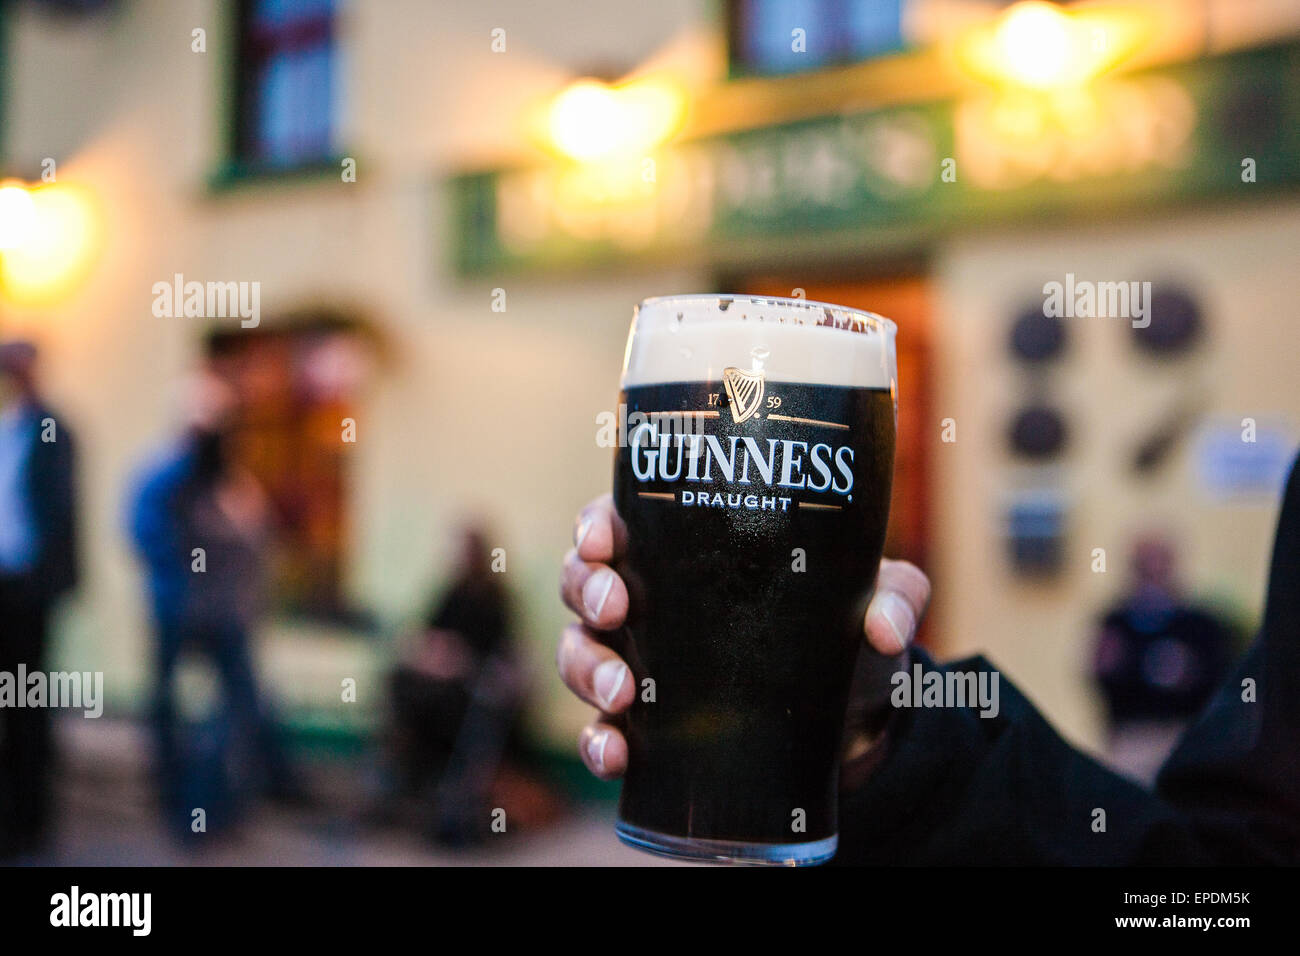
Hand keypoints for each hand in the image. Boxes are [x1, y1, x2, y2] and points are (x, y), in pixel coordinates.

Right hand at [557, 493, 930, 779]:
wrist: (852, 717)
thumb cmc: (848, 628)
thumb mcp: (879, 596)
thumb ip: (893, 596)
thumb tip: (881, 628)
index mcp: (687, 547)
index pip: (619, 520)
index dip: (596, 525)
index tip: (603, 539)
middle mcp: (650, 598)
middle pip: (584, 580)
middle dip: (587, 591)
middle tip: (616, 610)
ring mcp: (642, 661)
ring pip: (579, 652)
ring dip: (587, 669)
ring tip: (621, 693)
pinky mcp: (649, 725)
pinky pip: (602, 728)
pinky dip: (599, 741)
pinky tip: (616, 752)